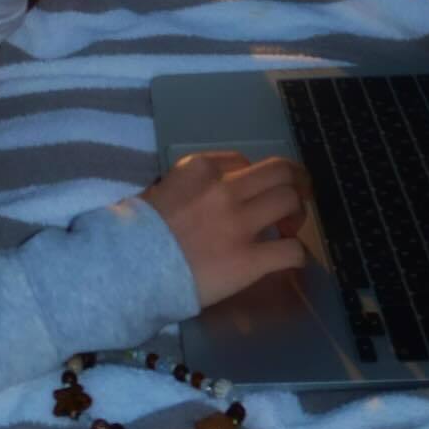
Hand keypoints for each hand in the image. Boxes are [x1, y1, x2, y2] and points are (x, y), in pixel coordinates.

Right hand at [140, 152, 310, 307]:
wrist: (131, 268)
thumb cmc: (139, 231)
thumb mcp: (162, 189)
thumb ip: (192, 185)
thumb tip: (210, 195)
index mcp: (202, 168)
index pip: (244, 160)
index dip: (254, 176)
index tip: (253, 191)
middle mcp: (226, 189)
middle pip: (279, 171)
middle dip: (295, 181)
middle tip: (298, 197)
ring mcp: (239, 224)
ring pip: (290, 201)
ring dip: (297, 212)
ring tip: (291, 228)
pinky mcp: (249, 260)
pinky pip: (291, 251)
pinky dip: (297, 253)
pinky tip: (291, 258)